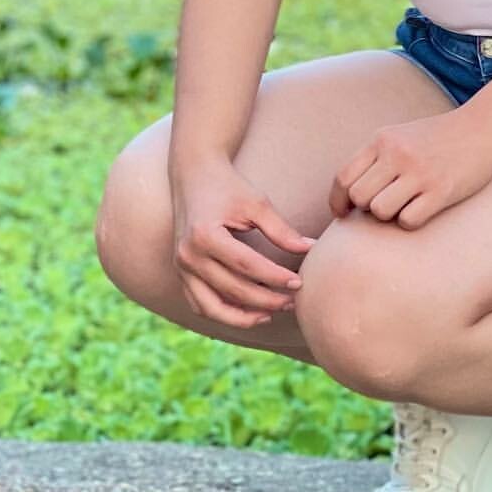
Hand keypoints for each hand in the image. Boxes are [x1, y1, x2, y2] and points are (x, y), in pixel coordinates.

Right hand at [170, 159, 316, 328]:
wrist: (194, 175)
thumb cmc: (228, 187)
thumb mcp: (256, 203)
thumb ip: (281, 229)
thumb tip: (311, 249)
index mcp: (205, 235)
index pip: (246, 266)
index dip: (275, 277)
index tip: (299, 282)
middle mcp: (188, 256)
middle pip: (232, 290)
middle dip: (266, 300)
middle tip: (293, 301)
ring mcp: (181, 268)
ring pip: (212, 308)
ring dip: (243, 317)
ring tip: (272, 314)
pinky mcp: (181, 273)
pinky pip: (200, 305)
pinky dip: (223, 313)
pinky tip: (249, 312)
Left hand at [330, 109, 491, 229]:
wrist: (483, 128)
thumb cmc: (438, 138)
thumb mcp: (401, 136)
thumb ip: (375, 158)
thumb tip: (348, 197)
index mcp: (382, 139)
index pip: (343, 177)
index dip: (338, 201)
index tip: (344, 213)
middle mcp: (397, 154)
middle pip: (359, 197)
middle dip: (367, 208)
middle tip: (385, 203)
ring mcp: (419, 172)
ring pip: (380, 211)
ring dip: (389, 215)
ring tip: (405, 204)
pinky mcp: (440, 191)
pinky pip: (408, 220)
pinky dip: (411, 221)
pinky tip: (422, 209)